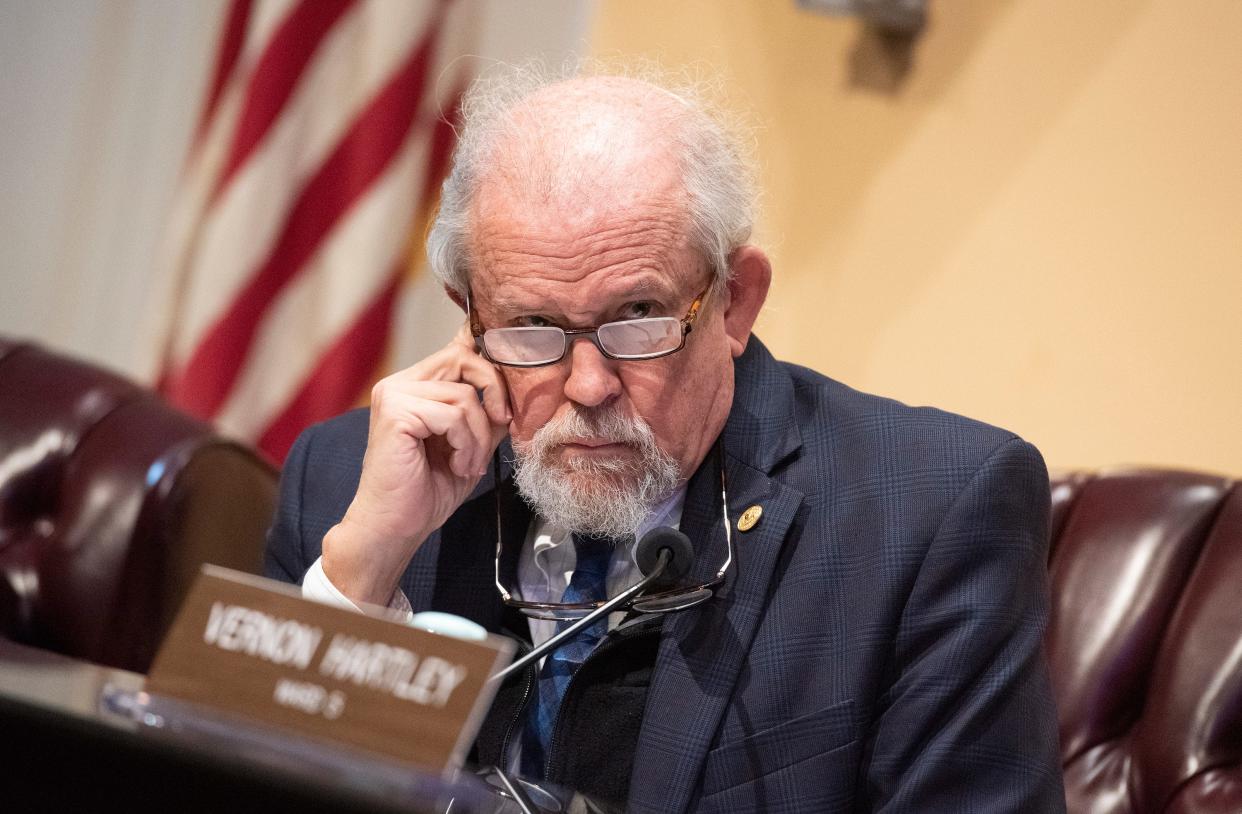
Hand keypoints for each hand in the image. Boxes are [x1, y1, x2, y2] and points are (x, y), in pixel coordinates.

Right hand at [321, 323, 509, 606]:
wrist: (395, 528)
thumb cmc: (427, 491)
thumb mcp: (471, 444)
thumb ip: (486, 413)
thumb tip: (518, 387)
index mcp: (414, 386)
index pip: (459, 351)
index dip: (490, 366)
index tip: (506, 403)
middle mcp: (399, 383)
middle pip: (464, 360)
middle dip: (494, 394)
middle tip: (500, 427)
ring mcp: (393, 395)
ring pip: (464, 395)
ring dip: (478, 435)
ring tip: (469, 463)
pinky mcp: (395, 412)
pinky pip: (453, 415)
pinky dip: (466, 444)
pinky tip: (457, 466)